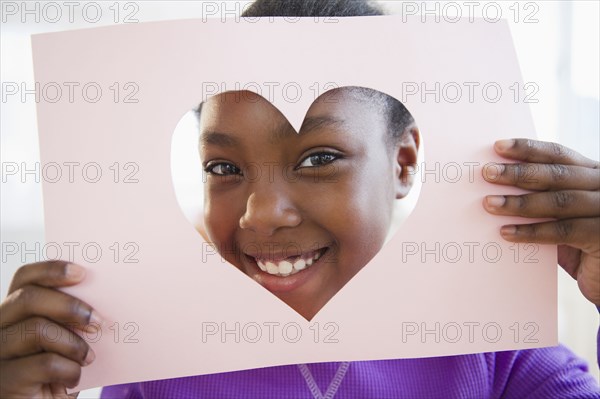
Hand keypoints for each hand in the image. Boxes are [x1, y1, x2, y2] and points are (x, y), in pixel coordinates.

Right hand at [0, 261, 99, 397]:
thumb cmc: (60, 373)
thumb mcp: (68, 340)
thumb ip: (72, 318)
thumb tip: (103, 294)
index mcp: (14, 312)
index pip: (24, 277)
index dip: (51, 269)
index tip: (82, 273)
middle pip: (28, 298)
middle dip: (69, 306)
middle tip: (98, 321)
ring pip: (37, 329)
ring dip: (73, 343)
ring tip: (88, 357)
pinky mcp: (4, 381)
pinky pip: (44, 363)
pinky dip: (69, 369)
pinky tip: (74, 378)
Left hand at [482, 138, 599, 304]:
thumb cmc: (579, 243)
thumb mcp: (561, 215)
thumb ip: (540, 199)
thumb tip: (494, 189)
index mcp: (592, 173)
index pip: (558, 155)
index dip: (528, 149)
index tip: (497, 146)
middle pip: (556, 174)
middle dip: (518, 173)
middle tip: (487, 173)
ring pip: (559, 201)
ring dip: (520, 202)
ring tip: (490, 203)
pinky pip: (563, 231)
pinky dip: (532, 232)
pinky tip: (506, 232)